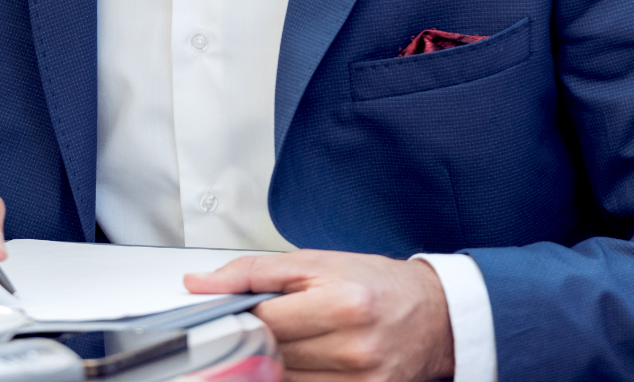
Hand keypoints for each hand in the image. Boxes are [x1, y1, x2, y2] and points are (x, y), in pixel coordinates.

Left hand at [182, 250, 454, 381]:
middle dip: (258, 341)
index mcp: (342, 305)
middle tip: (263, 327)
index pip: (263, 322)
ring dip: (276, 365)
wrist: (435, 315)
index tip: (231, 314)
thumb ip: (252, 272)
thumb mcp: (314, 262)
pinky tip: (305, 363)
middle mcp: (355, 349)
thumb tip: (198, 284)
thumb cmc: (374, 284)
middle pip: (272, 356)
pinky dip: (299, 379)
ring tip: (293, 343)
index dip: (239, 318)